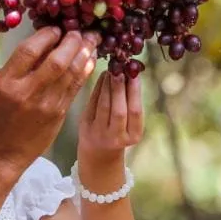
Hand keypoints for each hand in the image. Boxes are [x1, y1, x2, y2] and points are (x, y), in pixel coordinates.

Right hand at [0, 27, 98, 172]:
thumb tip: (45, 43)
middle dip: (72, 41)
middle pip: (57, 60)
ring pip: (71, 73)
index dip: (47, 35)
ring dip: (84, 53)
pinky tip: (90, 60)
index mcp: (7, 81)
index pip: (30, 50)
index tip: (55, 28)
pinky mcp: (59, 114)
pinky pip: (75, 87)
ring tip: (90, 40)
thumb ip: (20, 67)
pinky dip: (84, 71)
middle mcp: (28, 91)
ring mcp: (46, 104)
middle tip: (78, 31)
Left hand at [76, 72, 142, 187]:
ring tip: (112, 70)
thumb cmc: (119, 130)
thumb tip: (131, 72)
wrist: (99, 152)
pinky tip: (102, 76)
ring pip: (104, 105)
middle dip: (120, 87)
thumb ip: (131, 102)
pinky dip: (98, 88)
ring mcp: (99, 134)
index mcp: (133, 135)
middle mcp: (117, 137)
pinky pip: (92, 104)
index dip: (135, 92)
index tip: (134, 75)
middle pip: (119, 109)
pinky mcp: (85, 127)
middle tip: (120, 68)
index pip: (135, 111)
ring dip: (108, 85)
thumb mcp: (130, 123)